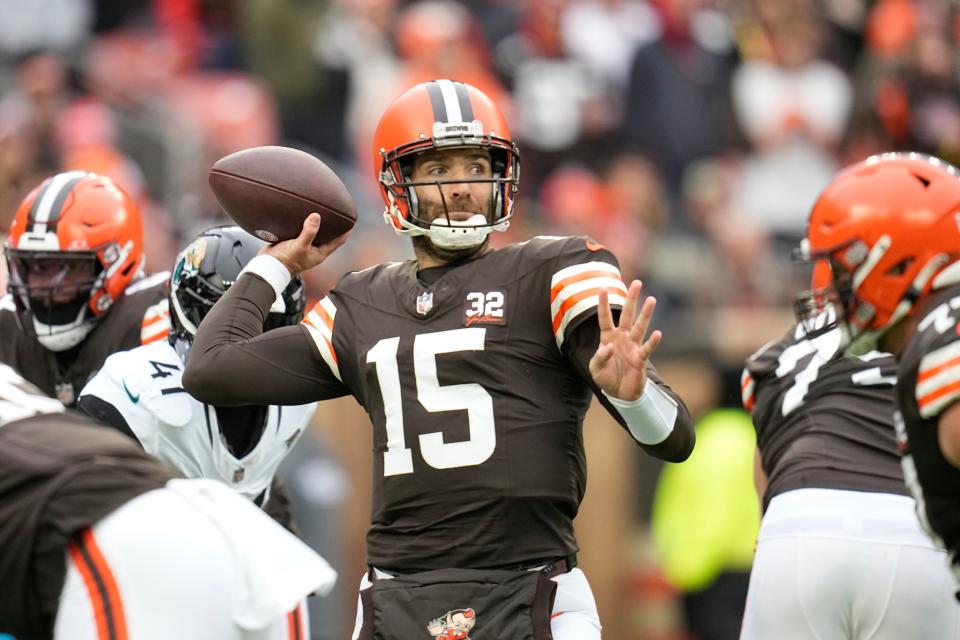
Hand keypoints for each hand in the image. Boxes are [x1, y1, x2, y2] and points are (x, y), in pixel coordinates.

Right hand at [260, 213, 350, 274]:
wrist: (268, 266)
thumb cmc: (286, 261)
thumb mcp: (300, 246)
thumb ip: (309, 232)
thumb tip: (316, 216)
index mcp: (321, 253)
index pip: (339, 240)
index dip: (347, 230)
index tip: (352, 219)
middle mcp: (314, 249)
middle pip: (329, 235)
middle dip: (334, 224)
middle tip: (338, 210)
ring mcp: (304, 245)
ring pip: (315, 231)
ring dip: (318, 222)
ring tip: (321, 208)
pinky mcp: (293, 241)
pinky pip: (302, 229)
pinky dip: (304, 222)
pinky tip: (302, 212)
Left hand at [589, 280, 661, 401]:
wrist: (619, 393)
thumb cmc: (606, 377)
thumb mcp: (595, 369)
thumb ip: (599, 357)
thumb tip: (609, 347)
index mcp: (607, 337)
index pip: (605, 317)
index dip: (603, 303)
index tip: (602, 287)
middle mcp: (622, 338)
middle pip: (627, 315)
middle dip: (631, 299)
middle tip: (637, 283)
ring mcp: (632, 347)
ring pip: (640, 327)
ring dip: (645, 314)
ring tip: (652, 299)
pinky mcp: (640, 359)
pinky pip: (647, 349)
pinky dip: (652, 342)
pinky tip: (657, 333)